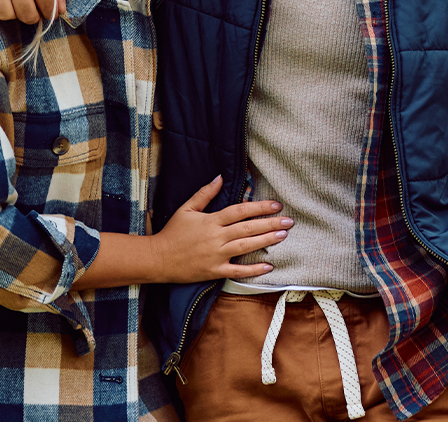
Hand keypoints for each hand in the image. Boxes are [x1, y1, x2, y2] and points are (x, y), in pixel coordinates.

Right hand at [0, 0, 68, 22]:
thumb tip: (62, 9)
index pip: (47, 5)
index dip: (51, 11)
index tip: (50, 9)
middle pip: (27, 15)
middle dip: (35, 15)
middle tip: (35, 8)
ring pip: (6, 15)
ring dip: (15, 14)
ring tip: (19, 4)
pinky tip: (4, 0)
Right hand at [152, 176, 291, 283]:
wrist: (158, 258)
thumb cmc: (172, 232)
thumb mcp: (186, 208)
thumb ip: (204, 193)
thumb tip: (220, 178)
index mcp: (211, 221)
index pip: (240, 211)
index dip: (259, 207)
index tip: (276, 205)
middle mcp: (216, 237)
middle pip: (247, 228)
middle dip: (270, 224)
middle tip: (289, 221)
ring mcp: (216, 255)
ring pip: (246, 247)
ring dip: (266, 241)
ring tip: (283, 235)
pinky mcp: (214, 271)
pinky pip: (237, 271)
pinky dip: (253, 269)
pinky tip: (268, 266)